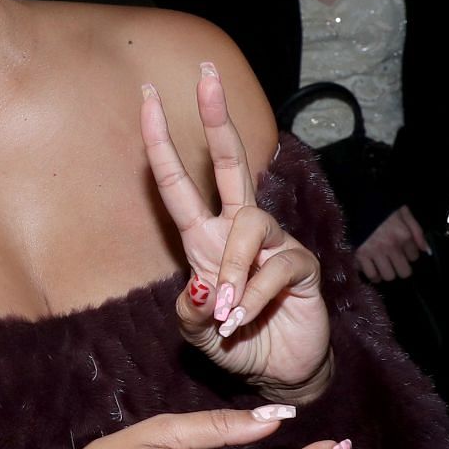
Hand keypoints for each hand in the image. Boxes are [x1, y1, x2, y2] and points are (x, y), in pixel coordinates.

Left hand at [142, 65, 330, 398]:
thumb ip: (189, 311)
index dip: (161, 142)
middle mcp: (237, 231)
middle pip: (229, 163)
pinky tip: (244, 320)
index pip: (178, 182)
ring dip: (233, 271)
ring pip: (247, 227)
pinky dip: (254, 297)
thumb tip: (202, 287)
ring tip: (227, 314)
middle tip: (204, 76)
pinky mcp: (301, 265)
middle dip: (216, 119)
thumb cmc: (232, 342)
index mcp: (203, 237)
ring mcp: (272, 244)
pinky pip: (274, 268)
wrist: (276, 372)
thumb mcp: (195, 331)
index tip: (147, 97)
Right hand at [356, 205, 428, 282]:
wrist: (356, 202)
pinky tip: (372, 267)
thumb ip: (417, 231)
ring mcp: (374, 252)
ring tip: (383, 266)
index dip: (410, 254)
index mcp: (403, 236)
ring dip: (387, 272)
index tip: (403, 250)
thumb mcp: (404, 213)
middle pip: (403, 272)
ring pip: (387, 276)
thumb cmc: (382, 207)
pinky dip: (372, 274)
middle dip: (401, 268)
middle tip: (395, 262)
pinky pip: (370, 274)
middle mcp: (390, 247)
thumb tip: (426, 250)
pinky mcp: (359, 255)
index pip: (414, 257)